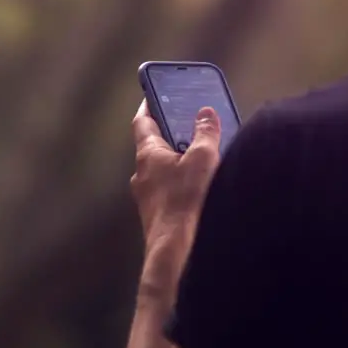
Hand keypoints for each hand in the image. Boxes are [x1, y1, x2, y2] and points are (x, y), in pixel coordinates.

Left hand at [130, 101, 221, 283]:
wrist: (175, 252)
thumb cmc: (185, 202)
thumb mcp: (202, 159)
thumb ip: (205, 133)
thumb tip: (206, 114)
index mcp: (147, 154)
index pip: (143, 121)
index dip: (149, 105)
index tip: (154, 94)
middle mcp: (142, 174)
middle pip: (154, 146)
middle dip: (171, 135)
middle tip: (187, 124)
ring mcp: (148, 197)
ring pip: (161, 171)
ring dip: (177, 162)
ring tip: (201, 158)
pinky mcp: (158, 216)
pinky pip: (168, 191)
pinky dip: (180, 183)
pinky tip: (199, 189)